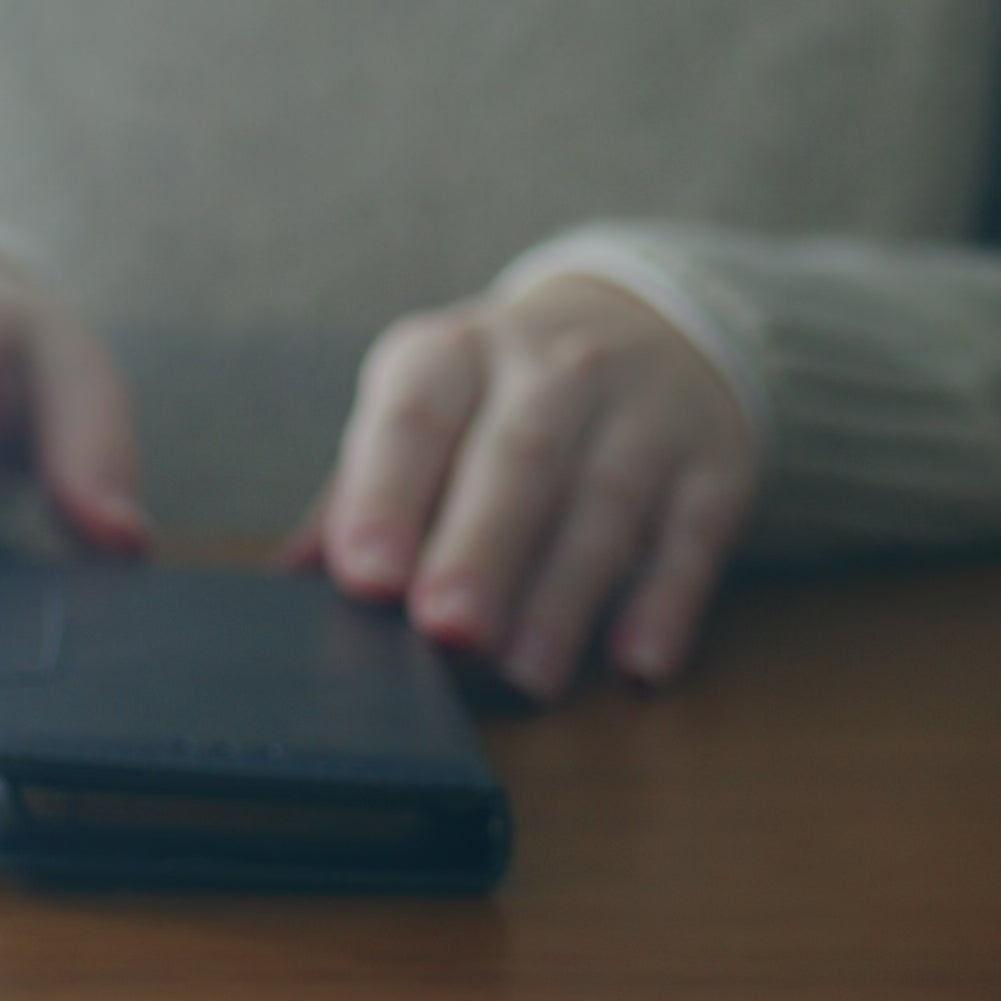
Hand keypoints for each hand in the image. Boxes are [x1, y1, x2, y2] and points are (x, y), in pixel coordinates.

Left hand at [294, 274, 754, 699]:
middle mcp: (553, 369)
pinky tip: (637, 664)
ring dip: (566, 595)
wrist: (650, 325)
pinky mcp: (714, 466)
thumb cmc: (501, 400)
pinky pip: (695, 536)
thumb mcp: (424, 412)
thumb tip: (286, 587)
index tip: (366, 575)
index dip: (389, 493)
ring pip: (606, 503)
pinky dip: (668, 602)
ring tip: (527, 674)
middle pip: (521, 458)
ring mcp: (643, 413)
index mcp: (454, 355)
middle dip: (482, 547)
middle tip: (447, 631)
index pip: (417, 417)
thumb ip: (359, 494)